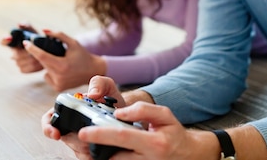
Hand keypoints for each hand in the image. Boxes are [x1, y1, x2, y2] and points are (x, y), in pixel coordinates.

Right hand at [0, 23, 42, 73]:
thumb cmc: (38, 39)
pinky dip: (33, 66)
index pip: (3, 41)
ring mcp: (17, 62)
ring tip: (40, 55)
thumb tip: (20, 24)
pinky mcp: (23, 69)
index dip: (5, 40)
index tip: (9, 38)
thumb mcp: (33, 31)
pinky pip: (25, 69)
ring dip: (31, 59)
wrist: (48, 51)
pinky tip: (39, 62)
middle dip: (27, 52)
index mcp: (14, 41)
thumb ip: (27, 25)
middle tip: (37, 48)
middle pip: (16, 54)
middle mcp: (14, 52)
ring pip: (21, 62)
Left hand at [26, 30, 106, 91]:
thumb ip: (58, 35)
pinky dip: (51, 71)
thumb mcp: (72, 42)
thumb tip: (44, 31)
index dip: (32, 49)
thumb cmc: (83, 55)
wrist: (93, 70)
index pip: (42, 56)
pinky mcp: (58, 88)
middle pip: (42, 62)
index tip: (25, 43)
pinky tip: (61, 70)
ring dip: (48, 64)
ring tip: (60, 61)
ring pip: (44, 69)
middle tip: (45, 48)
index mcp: (62, 65)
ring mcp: (58, 84)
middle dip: (40, 54)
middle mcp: (59, 76)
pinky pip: (47, 76)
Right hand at [41, 76, 127, 159]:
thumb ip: (98, 83)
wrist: (126, 112)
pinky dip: (92, 154)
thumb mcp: (107, 85)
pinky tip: (100, 150)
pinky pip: (86, 156)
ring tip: (98, 140)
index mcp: (70, 108)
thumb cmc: (112, 98)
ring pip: (75, 148)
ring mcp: (79, 137)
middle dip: (75, 139)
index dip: (48, 127)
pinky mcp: (89, 148)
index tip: (56, 134)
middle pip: (64, 137)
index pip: (50, 118)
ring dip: (85, 147)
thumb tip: (92, 94)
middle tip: (88, 137)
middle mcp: (71, 124)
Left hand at [79, 101, 209, 159]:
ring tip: (89, 143)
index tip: (84, 132)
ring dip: (98, 155)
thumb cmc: (174, 134)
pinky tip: (102, 149)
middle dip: (94, 148)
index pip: (122, 137)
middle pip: (112, 155)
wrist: (187, 156)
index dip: (101, 134)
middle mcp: (146, 159)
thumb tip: (119, 112)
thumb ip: (142, 110)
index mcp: (153, 143)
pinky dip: (107, 157)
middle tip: (79, 138)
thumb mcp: (164, 115)